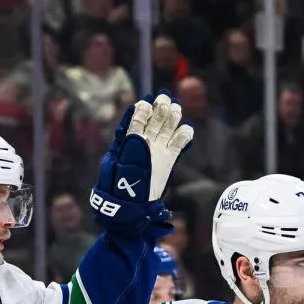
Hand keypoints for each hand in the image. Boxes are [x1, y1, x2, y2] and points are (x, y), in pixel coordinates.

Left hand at [89, 93, 193, 230]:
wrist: (132, 204)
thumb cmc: (120, 184)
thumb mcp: (118, 162)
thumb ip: (128, 145)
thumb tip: (137, 133)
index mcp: (132, 140)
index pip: (138, 121)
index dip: (142, 111)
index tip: (145, 103)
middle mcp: (146, 142)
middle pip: (155, 120)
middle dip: (160, 109)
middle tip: (164, 99)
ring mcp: (159, 149)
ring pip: (168, 128)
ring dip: (172, 117)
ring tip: (175, 108)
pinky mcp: (169, 158)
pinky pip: (179, 143)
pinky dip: (184, 136)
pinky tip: (186, 130)